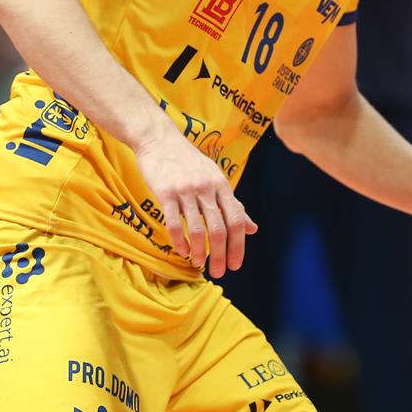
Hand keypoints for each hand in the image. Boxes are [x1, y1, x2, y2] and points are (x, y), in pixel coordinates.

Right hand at [135, 129, 257, 277]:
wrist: (159, 139)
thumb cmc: (188, 161)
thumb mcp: (215, 178)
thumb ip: (233, 204)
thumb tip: (252, 228)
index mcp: (221, 184)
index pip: (236, 219)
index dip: (238, 245)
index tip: (236, 264)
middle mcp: (206, 187)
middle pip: (219, 228)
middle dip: (221, 255)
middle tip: (219, 272)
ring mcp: (186, 190)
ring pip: (198, 229)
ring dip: (200, 252)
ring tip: (199, 264)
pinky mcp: (166, 192)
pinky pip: (175, 222)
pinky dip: (180, 241)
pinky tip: (183, 251)